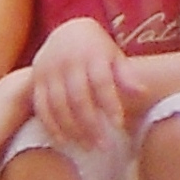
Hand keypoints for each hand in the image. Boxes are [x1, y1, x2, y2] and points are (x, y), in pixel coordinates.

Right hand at [26, 16, 137, 149]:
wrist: (66, 32)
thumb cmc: (97, 50)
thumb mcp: (114, 55)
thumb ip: (125, 74)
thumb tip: (142, 93)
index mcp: (91, 55)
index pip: (101, 82)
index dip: (109, 104)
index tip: (118, 125)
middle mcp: (68, 63)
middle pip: (78, 98)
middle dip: (90, 124)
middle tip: (103, 146)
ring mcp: (49, 72)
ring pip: (58, 105)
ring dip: (72, 129)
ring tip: (87, 147)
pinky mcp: (36, 81)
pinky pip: (41, 107)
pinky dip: (51, 126)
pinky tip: (63, 142)